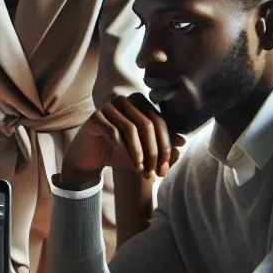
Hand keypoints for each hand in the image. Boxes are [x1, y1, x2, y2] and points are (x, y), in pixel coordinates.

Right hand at [58, 92, 182, 191]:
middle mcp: (125, 100)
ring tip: (142, 171)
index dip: (165, 146)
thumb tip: (182, 142)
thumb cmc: (119, 151)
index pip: (159, 122)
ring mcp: (108, 106)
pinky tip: (131, 165)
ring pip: (132, 129)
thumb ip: (162, 146)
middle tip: (155, 173)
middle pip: (147, 125)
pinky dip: (125, 151)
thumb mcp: (143, 152)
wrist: (90, 158)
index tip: (165, 168)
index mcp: (140, 102)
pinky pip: (114, 133)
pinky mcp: (95, 116)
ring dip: (140, 154)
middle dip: (154, 152)